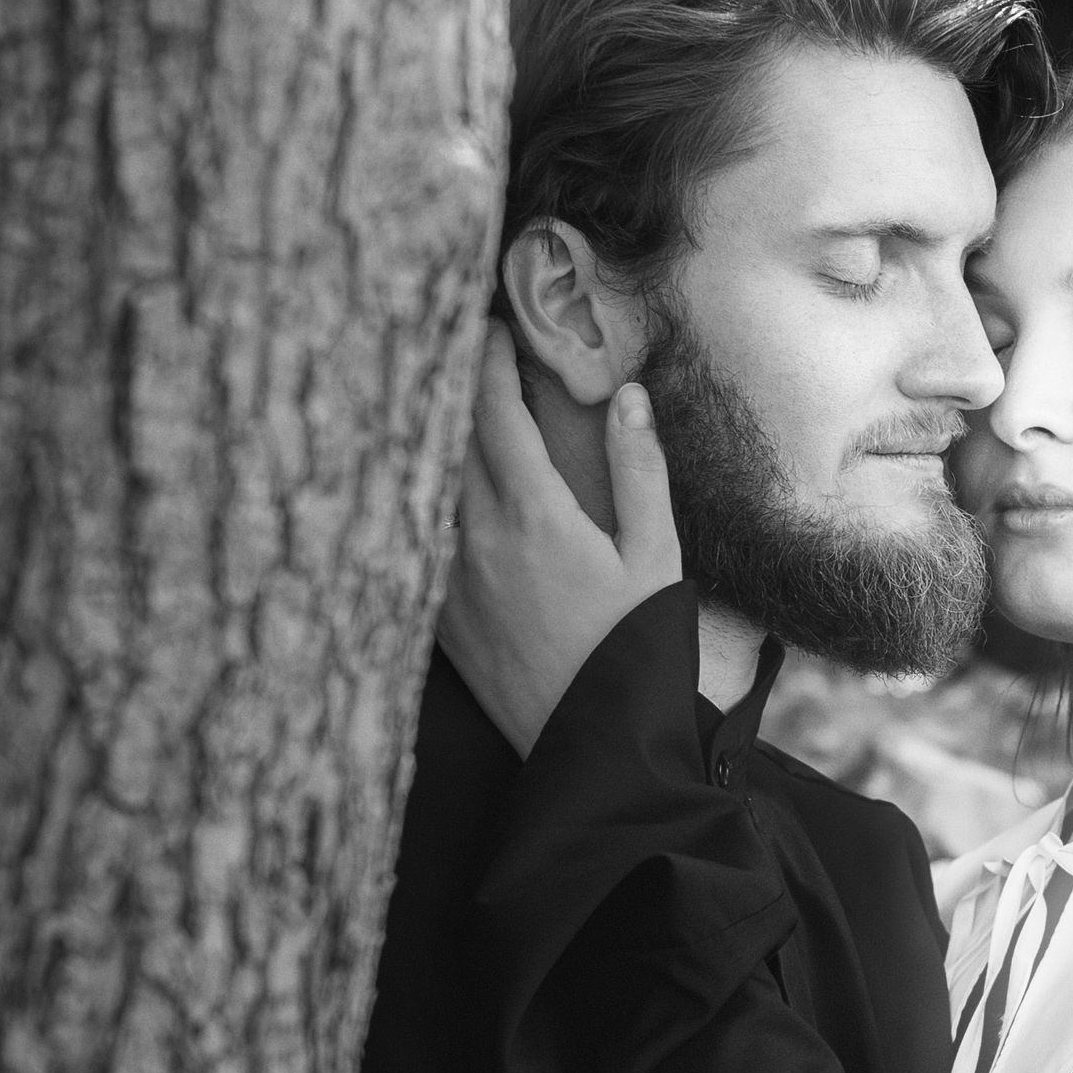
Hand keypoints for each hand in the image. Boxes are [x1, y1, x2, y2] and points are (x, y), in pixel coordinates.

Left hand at [438, 322, 682, 755]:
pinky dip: (420, 502)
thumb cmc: (636, 651)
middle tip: (458, 348)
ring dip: (430, 441)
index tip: (490, 326)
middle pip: (444, 435)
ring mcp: (448, 578)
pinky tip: (429, 492)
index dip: (486, 359)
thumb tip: (626, 395)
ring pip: (422, 485)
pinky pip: (416, 540)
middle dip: (451, 386)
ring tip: (437, 407)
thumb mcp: (656, 558)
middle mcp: (477, 537)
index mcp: (534, 513)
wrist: (594, 745)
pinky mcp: (437, 616)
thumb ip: (639, 471)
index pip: (491, 410)